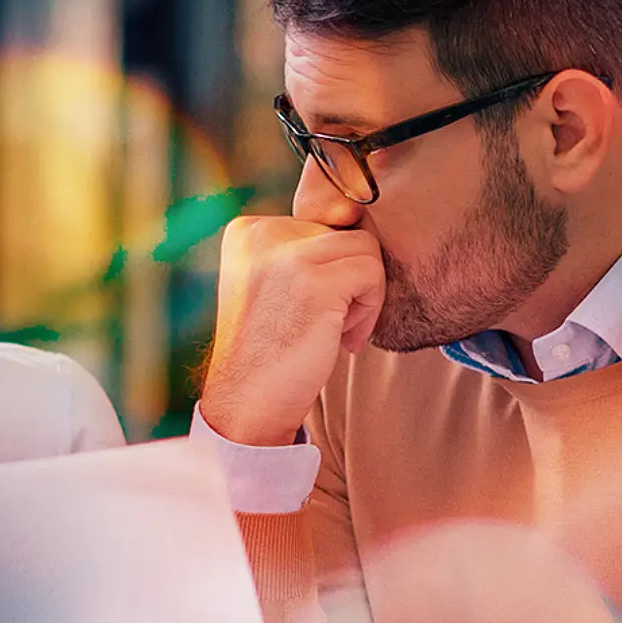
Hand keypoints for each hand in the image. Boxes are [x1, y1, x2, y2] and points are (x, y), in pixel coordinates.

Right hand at [199, 216, 383, 445]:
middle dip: (349, 282)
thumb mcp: (275, 284)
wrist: (248, 401)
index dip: (331, 270)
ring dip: (363, 295)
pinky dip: (370, 310)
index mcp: (249, 230)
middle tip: (328, 326)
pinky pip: (373, 272)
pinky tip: (343, 339)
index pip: (322, 226)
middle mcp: (262, 234)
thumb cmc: (270, 350)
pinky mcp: (313, 282)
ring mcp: (286, 255)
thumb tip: (359, 221)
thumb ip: (303, 251)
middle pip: (346, 234)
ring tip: (336, 330)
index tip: (313, 309)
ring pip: (366, 249)